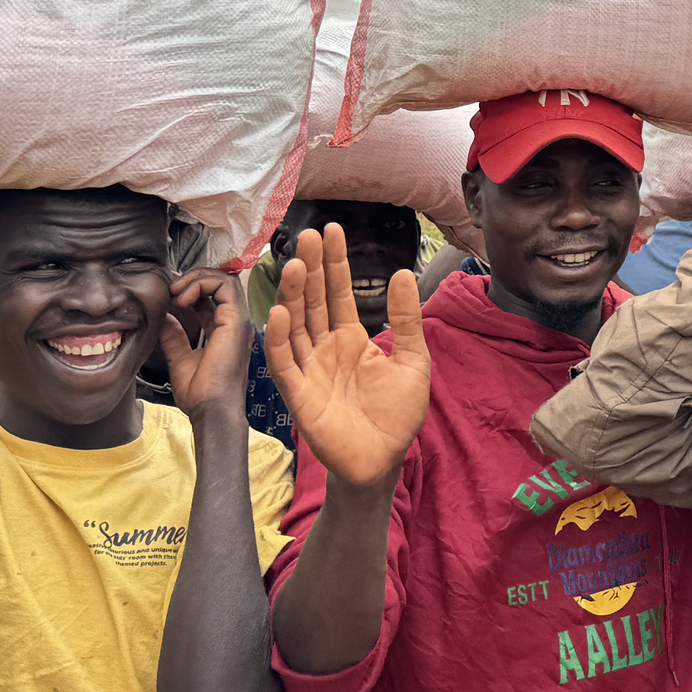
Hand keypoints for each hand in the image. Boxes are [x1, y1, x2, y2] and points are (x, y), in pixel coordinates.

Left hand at [161, 268, 252, 424]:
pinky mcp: (235, 321)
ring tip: (175, 291)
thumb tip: (164, 318)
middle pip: (221, 282)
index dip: (191, 288)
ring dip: (197, 278)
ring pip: (225, 279)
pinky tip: (182, 299)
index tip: (168, 295)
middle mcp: (234, 322)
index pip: (212, 296)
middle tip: (170, 289)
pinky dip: (202, 285)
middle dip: (194, 278)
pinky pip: (225, 286)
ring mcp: (237, 320)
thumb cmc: (200, 393)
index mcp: (223, 330)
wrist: (210, 409)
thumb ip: (174, 338)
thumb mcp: (180, 359)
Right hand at [264, 224, 429, 491]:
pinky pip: (284, 362)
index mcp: (351, 338)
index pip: (338, 292)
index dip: (334, 263)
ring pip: (295, 325)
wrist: (383, 460)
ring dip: (292, 296)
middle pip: (312, 301)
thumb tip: (402, 273)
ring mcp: (309, 369)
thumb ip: (405, 318)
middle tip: (307, 236)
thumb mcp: (412, 359)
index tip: (330, 231)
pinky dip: (279, 338)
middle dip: (309, 269)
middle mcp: (325, 348)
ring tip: (293, 264)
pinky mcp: (298, 394)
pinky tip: (279, 313)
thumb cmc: (396, 414)